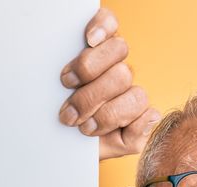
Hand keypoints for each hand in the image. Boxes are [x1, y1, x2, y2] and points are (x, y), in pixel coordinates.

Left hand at [58, 7, 159, 160]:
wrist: (64, 153)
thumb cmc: (57, 125)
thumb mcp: (48, 105)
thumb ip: (56, 88)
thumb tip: (84, 69)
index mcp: (95, 53)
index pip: (108, 23)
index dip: (103, 26)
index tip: (88, 40)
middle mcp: (116, 67)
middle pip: (120, 56)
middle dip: (91, 85)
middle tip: (68, 109)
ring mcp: (131, 93)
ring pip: (133, 90)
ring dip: (106, 112)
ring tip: (83, 126)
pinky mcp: (143, 120)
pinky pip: (148, 116)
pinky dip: (133, 124)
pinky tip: (116, 131)